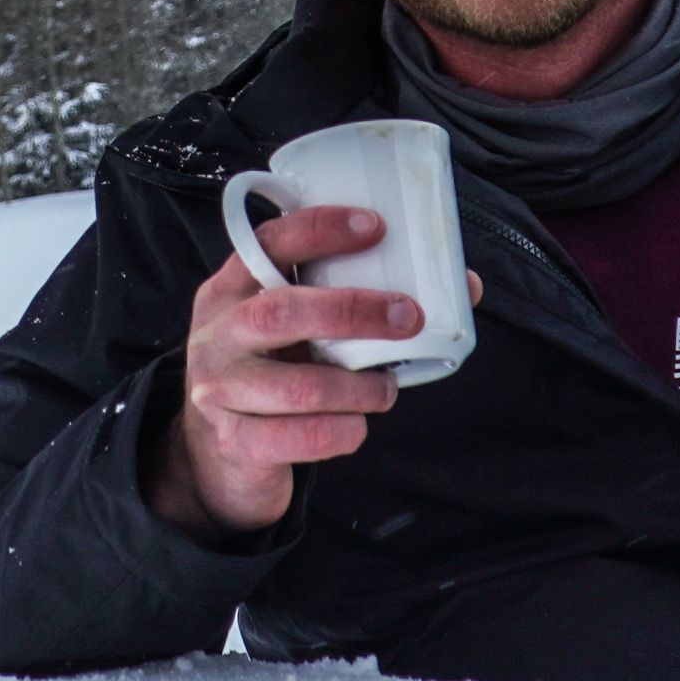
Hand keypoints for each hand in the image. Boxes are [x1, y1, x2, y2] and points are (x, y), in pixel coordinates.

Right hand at [145, 205, 453, 540]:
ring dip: (359, 388)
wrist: (216, 454)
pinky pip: (299, 437)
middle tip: (409, 317)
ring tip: (386, 390)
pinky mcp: (234, 441)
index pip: (268, 243)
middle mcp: (218, 333)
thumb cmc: (273, 372)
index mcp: (231, 289)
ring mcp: (219, 388)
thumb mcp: (293, 330)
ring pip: (298, 385)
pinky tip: (355, 425)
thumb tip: (464, 287)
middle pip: (280, 311)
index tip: (375, 226)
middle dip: (352, 311)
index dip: (320, 230)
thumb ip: (353, 305)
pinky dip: (342, 432)